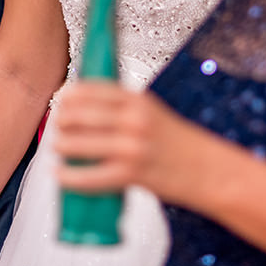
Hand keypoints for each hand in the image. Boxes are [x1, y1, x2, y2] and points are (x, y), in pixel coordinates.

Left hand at [54, 81, 191, 200]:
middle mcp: (134, 119)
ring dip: (62, 146)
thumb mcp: (151, 111)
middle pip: (80, 114)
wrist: (207, 169)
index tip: (60, 100)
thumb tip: (81, 106)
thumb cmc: (176, 142)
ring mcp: (132, 146)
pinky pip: (90, 176)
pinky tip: (60, 174)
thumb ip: (121, 107)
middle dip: (61, 121)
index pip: (91, 89)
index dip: (69, 95)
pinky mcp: (132, 174)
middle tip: (57, 126)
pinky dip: (70, 177)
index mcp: (138, 100)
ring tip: (58, 148)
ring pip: (80, 143)